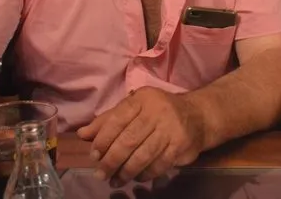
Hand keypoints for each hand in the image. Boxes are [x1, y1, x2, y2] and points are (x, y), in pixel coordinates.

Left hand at [76, 87, 204, 184]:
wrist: (198, 115)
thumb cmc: (159, 111)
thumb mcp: (134, 108)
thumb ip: (108, 120)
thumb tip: (82, 134)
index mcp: (142, 99)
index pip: (117, 119)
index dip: (103, 140)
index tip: (93, 156)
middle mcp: (157, 111)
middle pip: (129, 140)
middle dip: (111, 161)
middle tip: (101, 175)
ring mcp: (171, 128)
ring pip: (143, 155)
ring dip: (126, 172)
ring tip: (116, 181)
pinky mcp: (181, 144)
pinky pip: (159, 164)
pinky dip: (145, 174)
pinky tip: (137, 177)